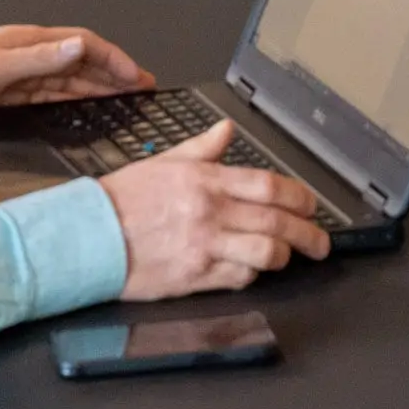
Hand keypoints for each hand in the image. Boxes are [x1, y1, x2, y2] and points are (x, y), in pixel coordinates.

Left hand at [0, 26, 149, 122]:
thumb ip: (39, 60)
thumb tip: (80, 46)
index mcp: (30, 40)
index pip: (84, 44)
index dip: (114, 60)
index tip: (139, 79)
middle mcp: (30, 53)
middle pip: (81, 62)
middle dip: (114, 73)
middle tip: (143, 91)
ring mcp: (21, 73)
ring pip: (69, 79)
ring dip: (97, 87)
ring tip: (124, 101)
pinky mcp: (10, 92)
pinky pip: (51, 94)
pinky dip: (73, 100)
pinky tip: (85, 108)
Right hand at [101, 122, 333, 298]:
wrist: (88, 235)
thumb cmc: (122, 200)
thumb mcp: (162, 162)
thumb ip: (201, 149)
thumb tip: (226, 131)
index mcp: (204, 180)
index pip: (268, 185)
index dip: (299, 197)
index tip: (311, 206)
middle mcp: (210, 211)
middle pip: (276, 221)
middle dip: (307, 233)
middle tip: (320, 243)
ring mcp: (204, 245)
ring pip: (265, 252)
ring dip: (284, 256)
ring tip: (290, 258)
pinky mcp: (195, 276)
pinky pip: (239, 278)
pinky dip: (253, 275)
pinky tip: (253, 270)